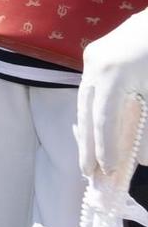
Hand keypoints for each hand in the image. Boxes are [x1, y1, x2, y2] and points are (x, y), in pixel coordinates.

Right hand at [79, 10, 147, 175]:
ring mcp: (92, 57)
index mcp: (115, 73)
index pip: (105, 119)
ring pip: (85, 100)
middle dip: (87, 144)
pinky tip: (96, 127)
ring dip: (88, 129)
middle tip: (88, 173)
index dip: (105, 147)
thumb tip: (141, 157)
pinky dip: (93, 111)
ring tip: (90, 156)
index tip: (109, 171)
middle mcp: (96, 64)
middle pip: (86, 111)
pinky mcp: (95, 53)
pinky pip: (90, 89)